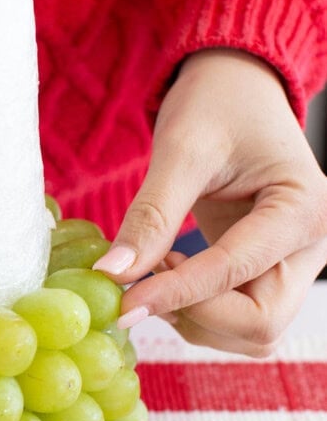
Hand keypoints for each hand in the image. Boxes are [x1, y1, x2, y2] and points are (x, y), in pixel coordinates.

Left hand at [94, 49, 326, 355]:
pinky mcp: (269, 271)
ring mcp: (293, 263)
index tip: (123, 302)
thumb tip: (113, 274)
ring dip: (195, 317)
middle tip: (146, 280)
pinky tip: (171, 270)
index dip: (176, 293)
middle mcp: (311, 246)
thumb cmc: (217, 103)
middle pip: (260, 323)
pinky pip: (237, 317)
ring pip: (250, 332)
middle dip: (196, 314)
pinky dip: (198, 310)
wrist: (235, 87)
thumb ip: (152, 214)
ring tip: (159, 265)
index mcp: (303, 209)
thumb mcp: (182, 148)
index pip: (236, 272)